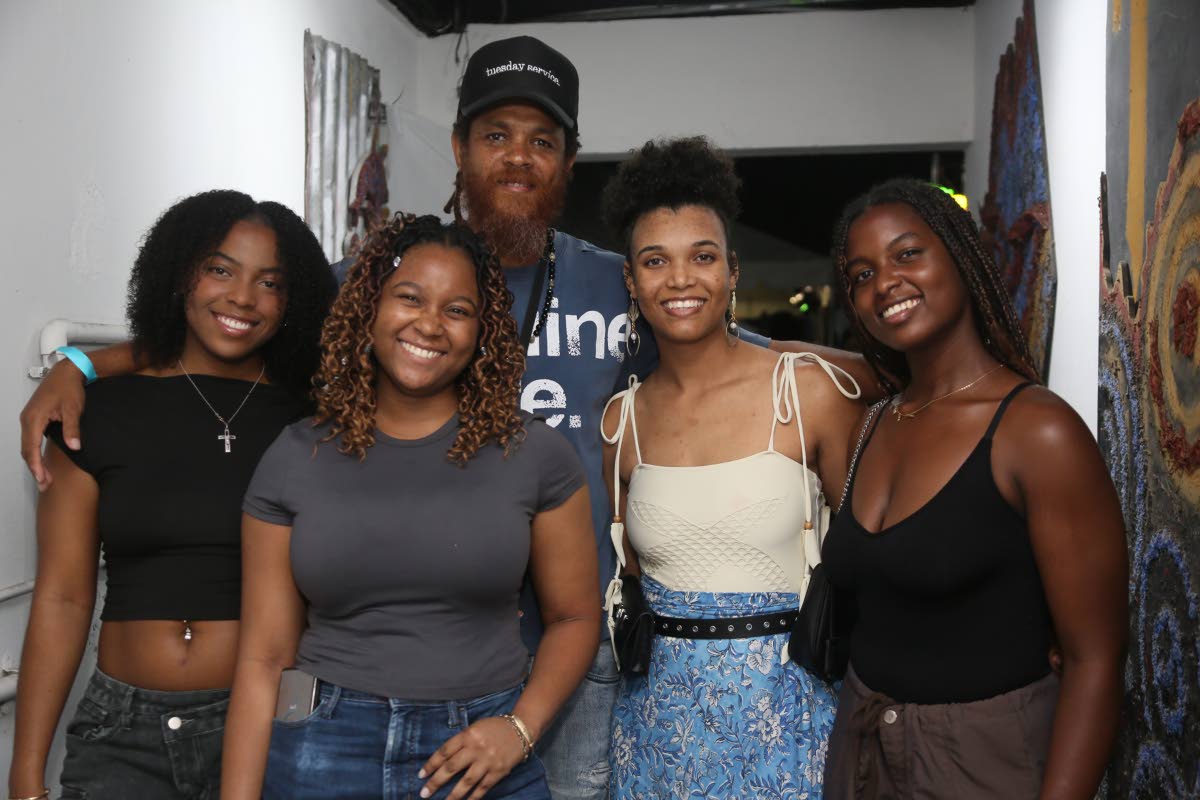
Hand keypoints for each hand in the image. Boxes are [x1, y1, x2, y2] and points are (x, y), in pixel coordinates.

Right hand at [20, 360, 85, 489]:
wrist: (67, 371)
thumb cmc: (69, 387)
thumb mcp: (73, 409)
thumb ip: (72, 429)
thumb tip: (74, 447)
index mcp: (33, 418)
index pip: (31, 448)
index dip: (36, 466)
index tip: (43, 479)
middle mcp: (27, 419)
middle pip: (26, 450)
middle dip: (35, 469)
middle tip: (45, 485)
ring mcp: (29, 418)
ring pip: (27, 446)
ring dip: (34, 462)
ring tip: (44, 477)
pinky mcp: (34, 418)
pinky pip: (30, 439)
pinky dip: (34, 452)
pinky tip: (42, 461)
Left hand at [418, 716, 526, 798]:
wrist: (520, 729)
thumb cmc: (494, 728)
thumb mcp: (475, 728)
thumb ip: (462, 741)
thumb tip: (444, 760)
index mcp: (468, 735)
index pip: (445, 751)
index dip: (431, 764)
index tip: (421, 775)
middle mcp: (476, 748)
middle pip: (452, 767)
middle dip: (436, 782)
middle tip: (424, 793)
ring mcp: (488, 761)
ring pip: (466, 781)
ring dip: (453, 795)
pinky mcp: (498, 771)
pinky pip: (483, 787)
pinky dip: (473, 797)